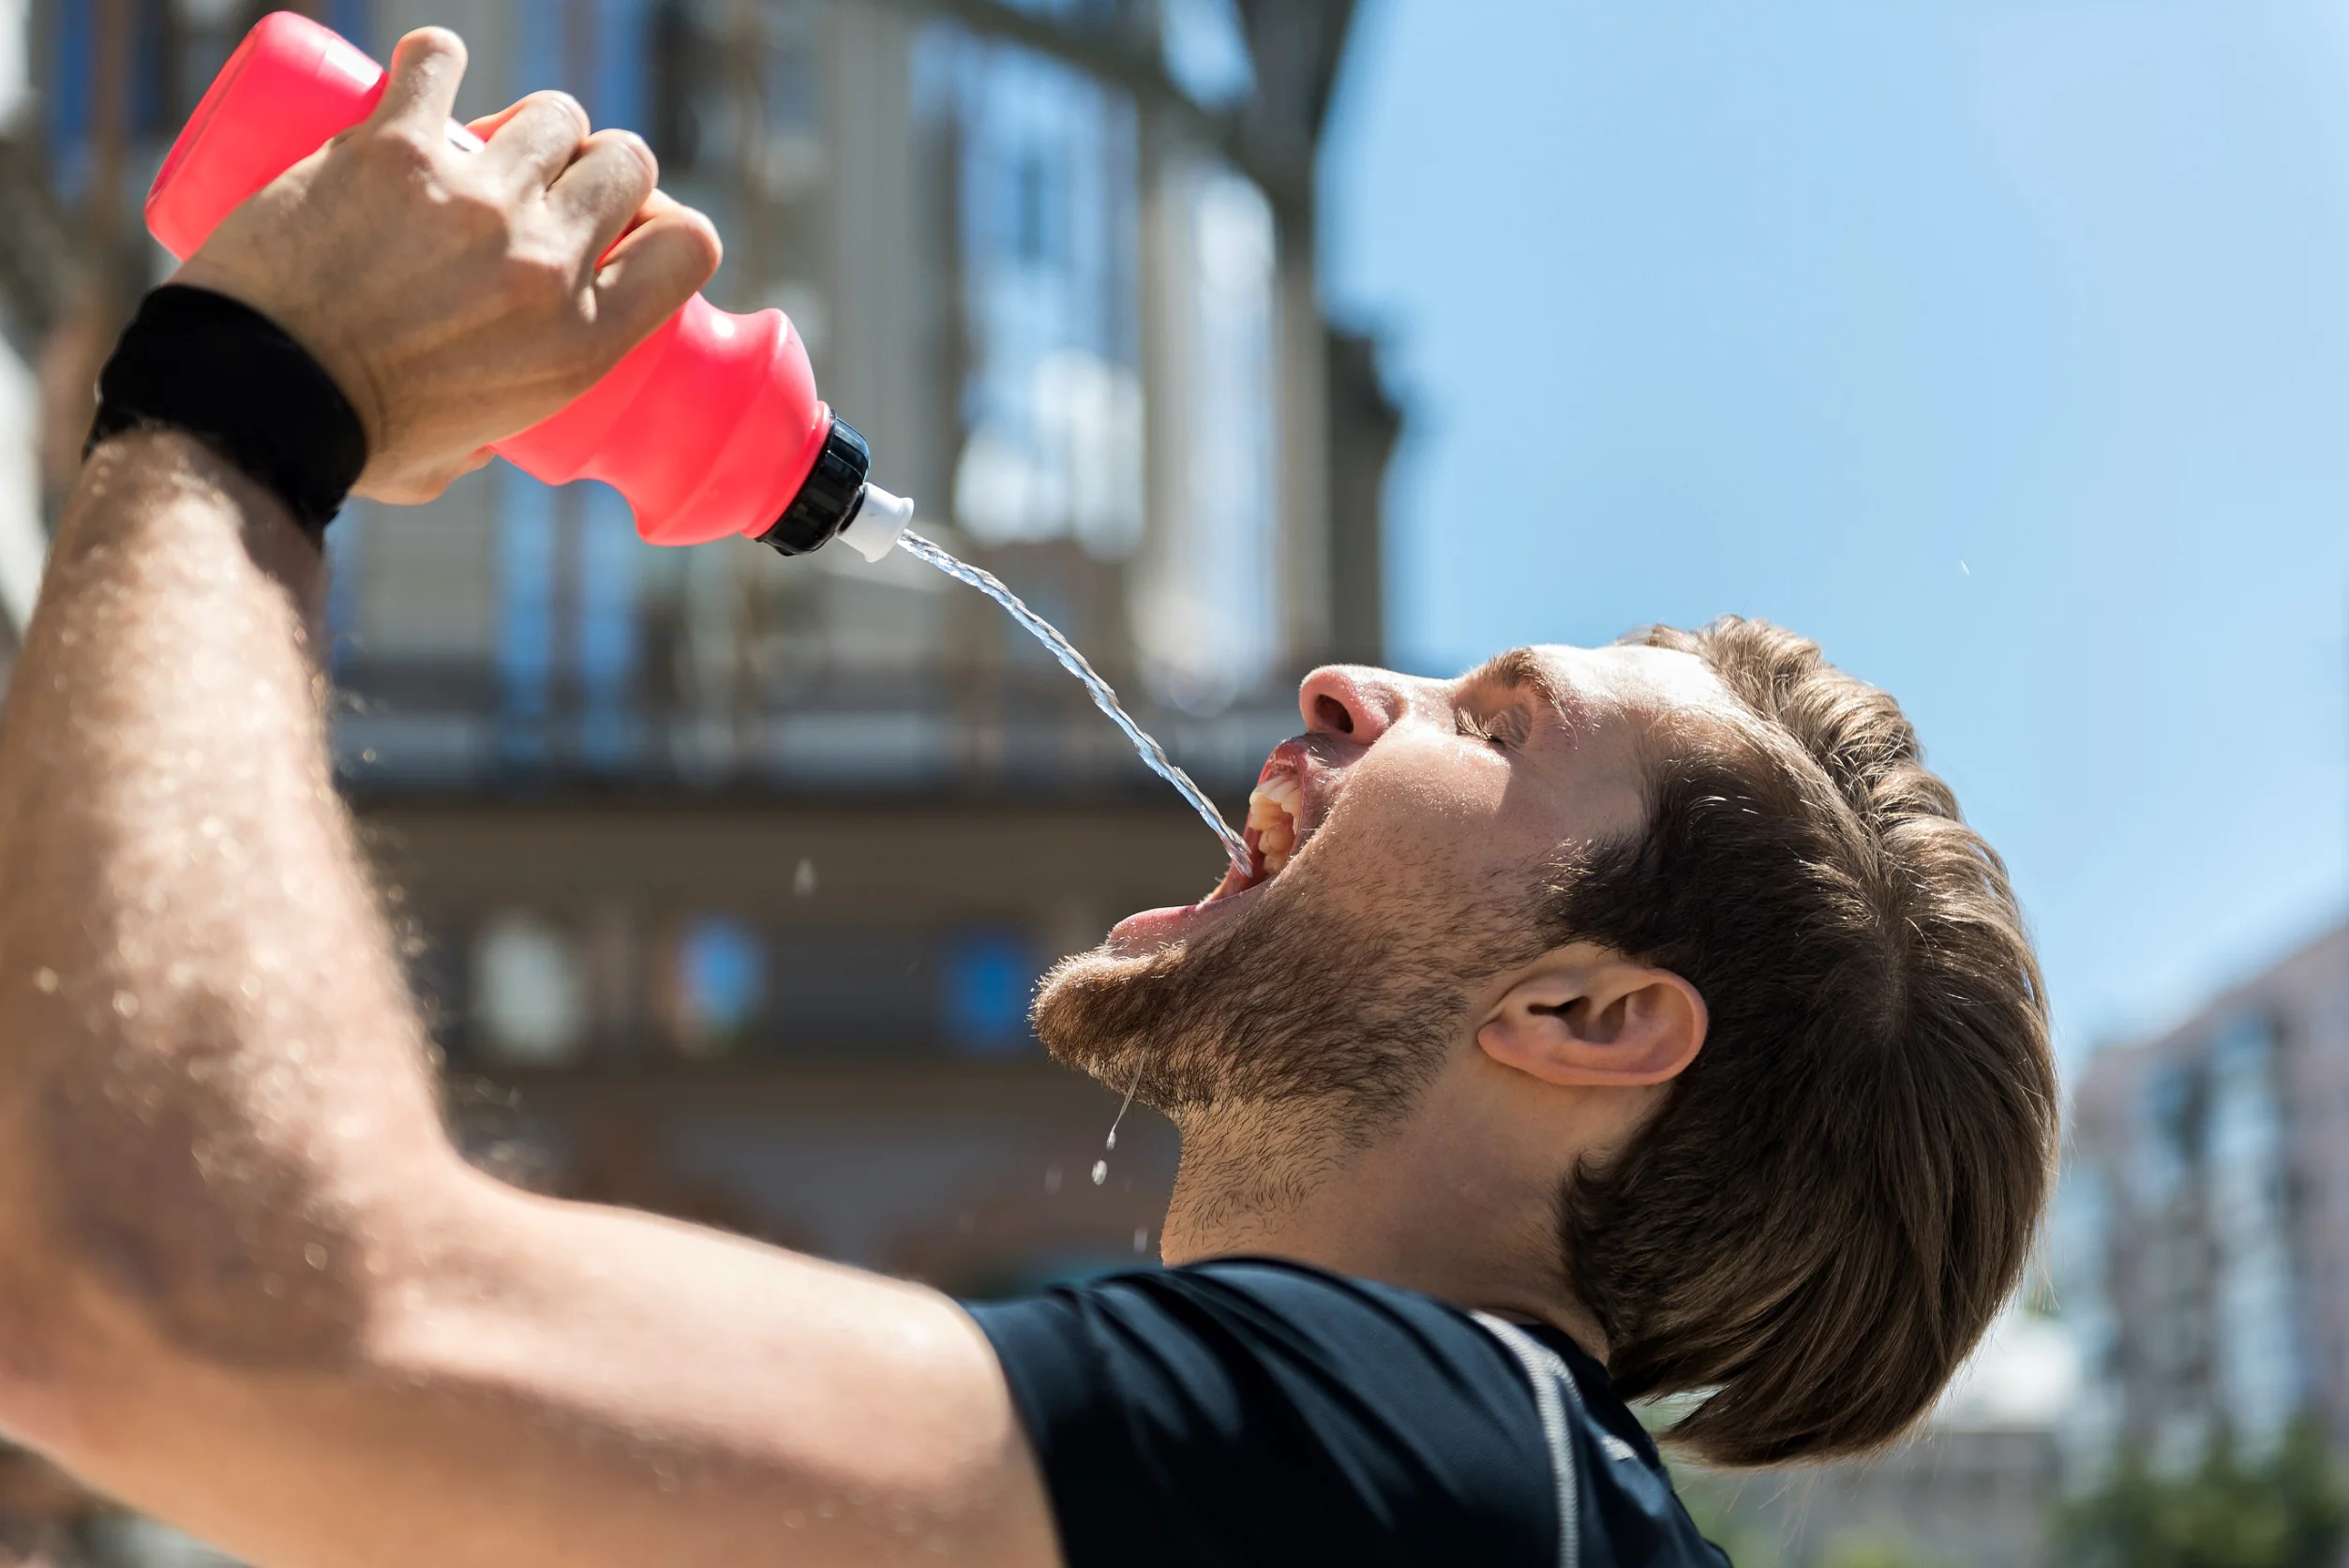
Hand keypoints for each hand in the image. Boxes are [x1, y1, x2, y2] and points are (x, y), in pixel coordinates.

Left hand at [172, 28, 720, 503]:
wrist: (255, 401)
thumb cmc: (353, 444)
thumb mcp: (467, 455)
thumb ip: (492, 430)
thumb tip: (483, 425)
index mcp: (583, 343)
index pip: (688, 245)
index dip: (666, 222)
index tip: (626, 229)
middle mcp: (546, 262)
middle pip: (625, 162)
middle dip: (596, 166)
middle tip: (543, 188)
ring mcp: (474, 199)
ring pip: (551, 112)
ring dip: (525, 123)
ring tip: (479, 145)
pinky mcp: (394, 149)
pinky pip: (437, 63)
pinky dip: (435, 61)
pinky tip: (426, 74)